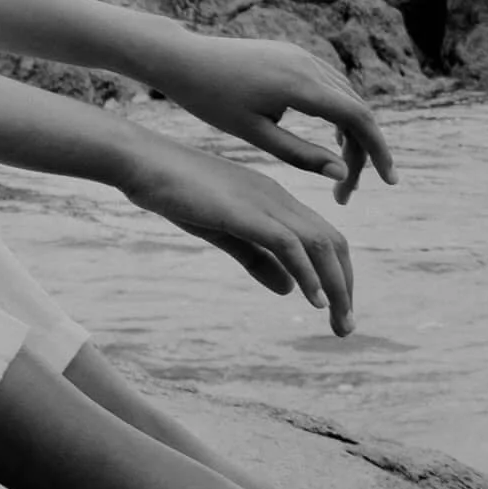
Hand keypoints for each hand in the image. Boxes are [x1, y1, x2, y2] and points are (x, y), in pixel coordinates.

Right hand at [118, 129, 361, 333]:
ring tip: (339, 322)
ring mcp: (264, 202)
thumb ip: (256, 258)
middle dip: (345, 286)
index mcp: (274, 200)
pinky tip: (314, 301)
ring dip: (336, 286)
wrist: (142, 162)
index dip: (337, 274)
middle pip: (333, 243)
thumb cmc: (175, 192)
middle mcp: (278, 198)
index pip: (323, 238)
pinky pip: (289, 245)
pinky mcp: (245, 211)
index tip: (336, 309)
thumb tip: (290, 289)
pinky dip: (308, 274)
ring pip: (319, 245)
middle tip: (345, 327)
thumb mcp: (222, 231)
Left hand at [150, 32, 394, 205]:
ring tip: (343, 172)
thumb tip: (342, 173)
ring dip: (352, 133)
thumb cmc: (210, 100)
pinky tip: (333, 138)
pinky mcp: (293, 54)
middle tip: (347, 193)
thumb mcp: (255, 134)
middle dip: (362, 152)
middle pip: (357, 110)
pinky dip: (339, 112)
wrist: (182, 59)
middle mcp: (309, 64)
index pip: (359, 119)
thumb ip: (300, 155)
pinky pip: (331, 84)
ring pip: (347, 97)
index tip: (390, 183)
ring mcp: (302, 55)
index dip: (378, 152)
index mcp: (301, 85)